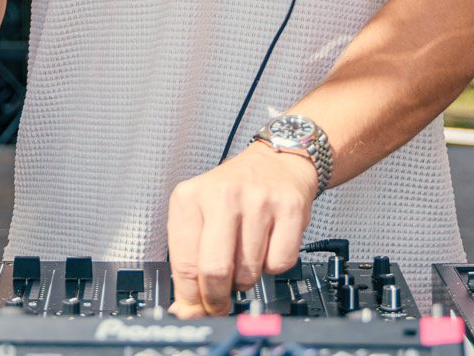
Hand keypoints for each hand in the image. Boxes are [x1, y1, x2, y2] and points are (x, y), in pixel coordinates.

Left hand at [166, 143, 318, 316]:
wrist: (275, 163)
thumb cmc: (232, 194)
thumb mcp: (198, 215)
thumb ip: (188, 260)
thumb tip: (186, 310)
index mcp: (189, 197)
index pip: (184, 265)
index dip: (191, 298)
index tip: (195, 310)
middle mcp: (222, 195)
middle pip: (215, 271)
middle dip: (217, 298)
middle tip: (220, 302)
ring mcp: (258, 201)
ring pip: (249, 273)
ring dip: (246, 278)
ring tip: (244, 256)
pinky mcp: (289, 209)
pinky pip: (280, 264)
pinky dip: (273, 265)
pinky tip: (268, 245)